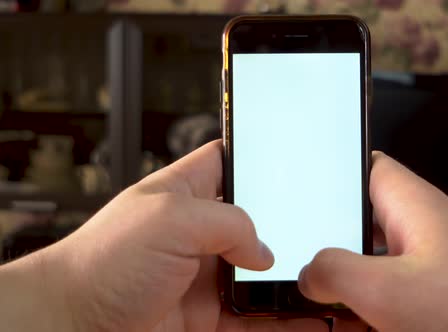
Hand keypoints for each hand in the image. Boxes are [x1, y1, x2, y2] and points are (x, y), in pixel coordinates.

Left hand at [0, 140, 326, 331]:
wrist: (73, 327)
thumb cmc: (101, 263)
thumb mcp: (169, 218)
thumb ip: (230, 223)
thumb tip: (265, 253)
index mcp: (188, 191)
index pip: (234, 162)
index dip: (264, 159)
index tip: (303, 161)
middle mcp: (202, 232)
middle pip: (261, 222)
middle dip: (294, 226)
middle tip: (330, 229)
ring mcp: (209, 276)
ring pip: (265, 274)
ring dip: (296, 277)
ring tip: (332, 277)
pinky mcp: (211, 316)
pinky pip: (258, 318)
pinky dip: (285, 319)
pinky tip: (313, 316)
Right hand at [299, 152, 447, 331]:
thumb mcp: (388, 292)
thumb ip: (335, 273)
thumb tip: (310, 274)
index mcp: (410, 203)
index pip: (361, 163)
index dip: (327, 171)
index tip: (296, 187)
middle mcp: (421, 225)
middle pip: (360, 218)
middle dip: (329, 241)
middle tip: (302, 264)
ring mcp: (432, 258)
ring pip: (374, 258)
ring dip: (351, 279)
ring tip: (329, 301)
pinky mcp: (440, 289)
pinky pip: (394, 287)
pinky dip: (374, 301)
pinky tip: (364, 321)